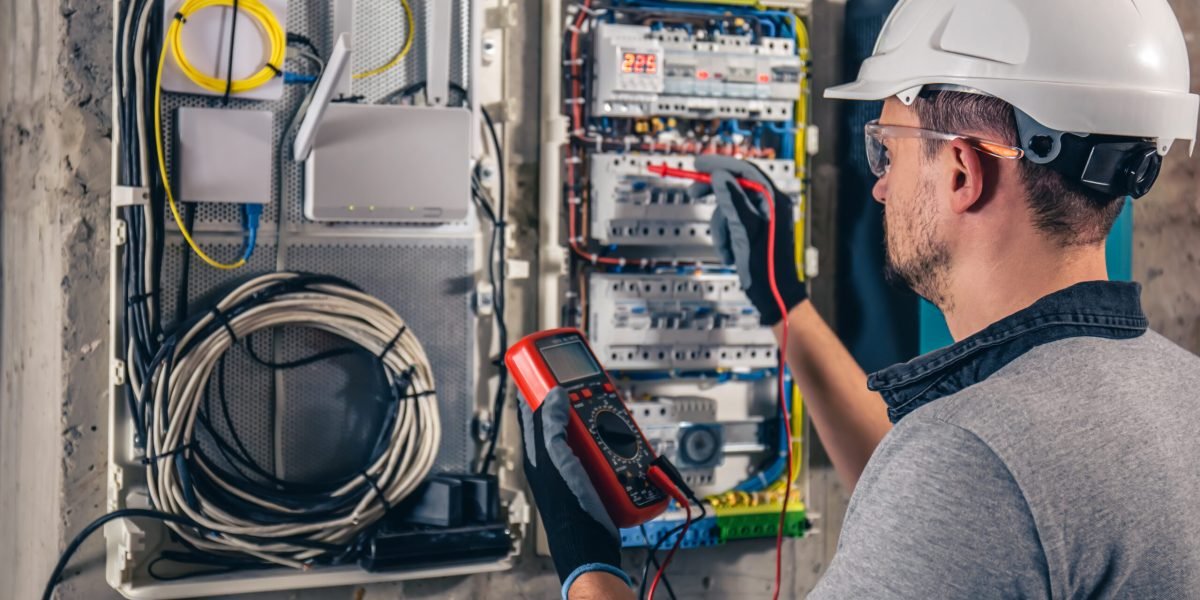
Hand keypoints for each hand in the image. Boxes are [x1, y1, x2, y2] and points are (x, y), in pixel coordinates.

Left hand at [518, 388, 629, 593]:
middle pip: (566, 416)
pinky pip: (607, 450)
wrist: (592, 544)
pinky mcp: (596, 475)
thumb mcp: (555, 460)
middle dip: (580, 402)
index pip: (532, 409)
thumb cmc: (567, 507)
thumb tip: (554, 394)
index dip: (538, 385)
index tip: (548, 365)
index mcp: (538, 450)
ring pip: (590, 431)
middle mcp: (555, 455)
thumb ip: (551, 426)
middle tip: (593, 390)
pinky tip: (626, 444)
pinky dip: (617, 443)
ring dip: (603, 423)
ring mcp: (576, 465)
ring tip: (613, 419)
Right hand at [691, 155, 807, 325]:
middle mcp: (770, 205)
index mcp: (773, 201)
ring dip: (721, 228)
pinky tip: (732, 253)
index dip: (720, 164)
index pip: (745, 171)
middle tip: (693, 192)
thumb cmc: (766, 267)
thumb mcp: (745, 231)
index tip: (698, 164)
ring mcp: (762, 218)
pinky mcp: (754, 231)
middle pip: (735, 186)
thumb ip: (732, 201)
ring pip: (729, 209)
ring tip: (727, 248)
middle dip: (714, 195)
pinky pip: (731, 224)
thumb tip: (720, 176)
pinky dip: (726, 238)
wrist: (774, 295)